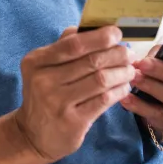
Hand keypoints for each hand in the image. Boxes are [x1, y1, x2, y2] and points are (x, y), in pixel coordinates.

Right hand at [14, 26, 135, 161]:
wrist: (33, 136)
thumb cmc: (45, 95)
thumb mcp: (44, 68)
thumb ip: (64, 46)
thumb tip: (93, 27)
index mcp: (36, 61)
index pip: (73, 44)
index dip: (99, 37)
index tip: (117, 33)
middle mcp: (44, 81)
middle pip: (91, 61)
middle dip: (117, 54)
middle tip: (129, 53)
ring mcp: (57, 103)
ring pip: (101, 80)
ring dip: (121, 72)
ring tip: (129, 70)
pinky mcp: (72, 122)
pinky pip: (103, 100)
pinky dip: (119, 91)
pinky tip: (124, 87)